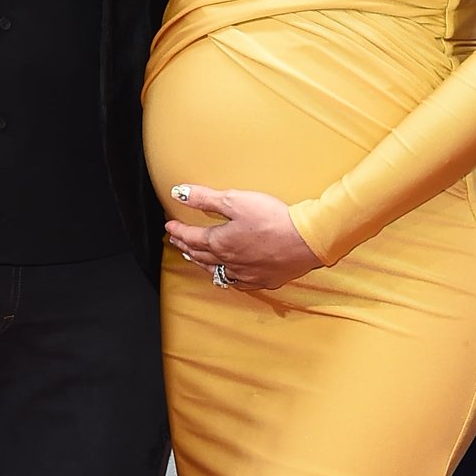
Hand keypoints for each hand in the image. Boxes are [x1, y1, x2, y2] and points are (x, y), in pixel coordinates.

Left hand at [165, 184, 318, 292]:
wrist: (305, 240)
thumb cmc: (272, 219)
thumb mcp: (235, 201)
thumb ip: (205, 198)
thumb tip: (178, 193)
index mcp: (219, 242)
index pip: (191, 237)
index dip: (178, 231)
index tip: (169, 227)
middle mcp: (228, 261)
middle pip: (200, 255)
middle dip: (186, 247)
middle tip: (177, 242)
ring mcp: (245, 274)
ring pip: (216, 271)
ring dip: (202, 263)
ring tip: (194, 258)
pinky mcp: (263, 280)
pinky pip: (237, 282)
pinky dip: (226, 276)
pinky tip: (227, 275)